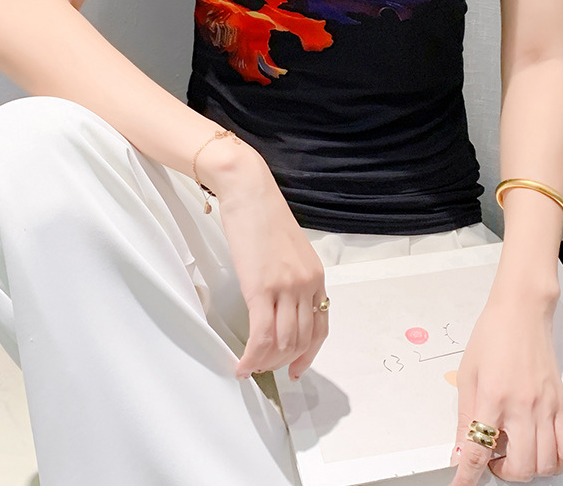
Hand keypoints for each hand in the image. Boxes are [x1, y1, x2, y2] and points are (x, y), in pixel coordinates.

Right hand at [199, 142, 328, 380]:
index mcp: (316, 275)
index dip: (309, 354)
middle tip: (264, 370)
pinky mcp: (261, 287)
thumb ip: (291, 278)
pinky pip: (261, 335)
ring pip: (282, 343)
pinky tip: (241, 365)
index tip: (296, 369)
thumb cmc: (262, 216)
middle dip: (283, 363)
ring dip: (265, 363)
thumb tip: (280, 305)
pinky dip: (252, 357)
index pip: (320, 327)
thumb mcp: (288, 251)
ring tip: (250, 368)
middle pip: (302, 340)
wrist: (249, 191)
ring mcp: (285, 286)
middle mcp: (306, 284)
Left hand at [448, 293, 562, 484]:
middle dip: (502, 474)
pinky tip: (540, 453)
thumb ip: (465, 416)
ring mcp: (546, 407)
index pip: (480, 449)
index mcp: (493, 396)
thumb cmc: (493, 335)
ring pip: (546, 464)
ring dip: (527, 471)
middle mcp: (523, 405)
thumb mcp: (468, 374)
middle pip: (519, 466)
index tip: (460, 487)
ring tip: (513, 455)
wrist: (522, 312)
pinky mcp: (562, 405)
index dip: (468, 475)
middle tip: (491, 461)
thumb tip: (460, 450)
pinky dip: (556, 462)